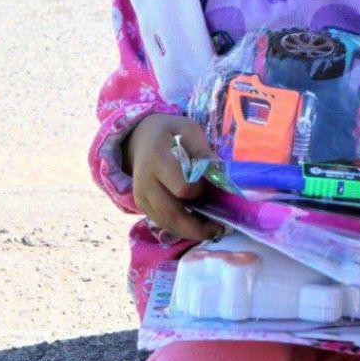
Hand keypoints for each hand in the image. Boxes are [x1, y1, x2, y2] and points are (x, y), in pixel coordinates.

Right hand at [124, 113, 223, 241]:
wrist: (139, 138)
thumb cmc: (168, 132)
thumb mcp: (187, 129)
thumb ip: (202, 149)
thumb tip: (220, 172)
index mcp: (157, 159)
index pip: (182, 188)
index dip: (199, 192)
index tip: (211, 187)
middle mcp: (145, 182)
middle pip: (172, 214)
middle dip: (197, 225)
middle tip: (220, 228)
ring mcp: (141, 197)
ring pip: (166, 224)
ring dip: (190, 231)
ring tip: (212, 229)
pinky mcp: (141, 206)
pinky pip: (162, 223)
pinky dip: (180, 228)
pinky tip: (196, 225)